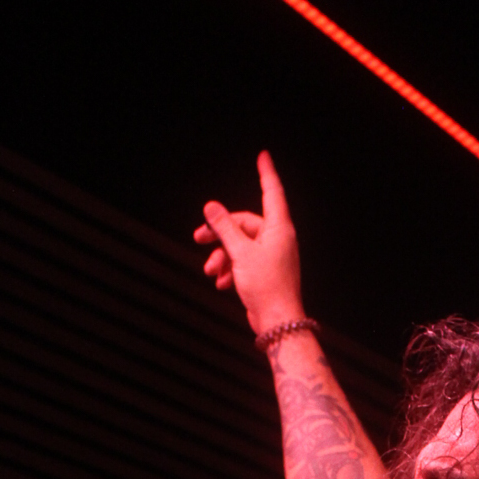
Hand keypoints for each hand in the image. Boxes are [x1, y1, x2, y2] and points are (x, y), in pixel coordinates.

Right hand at [194, 151, 303, 334]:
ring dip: (222, 256)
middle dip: (220, 232)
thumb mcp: (240, 253)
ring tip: (210, 271)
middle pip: (245, 223)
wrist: (277, 322)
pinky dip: (230, 269)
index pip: (272, 192)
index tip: (263, 156)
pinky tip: (220, 283)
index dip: (266, 173)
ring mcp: (272, 256)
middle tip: (198, 238)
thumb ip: (225, 228)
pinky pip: (244, 262)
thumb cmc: (266, 287)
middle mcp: (278, 240)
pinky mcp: (265, 273)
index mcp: (279, 229)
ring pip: (241, 245)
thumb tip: (211, 207)